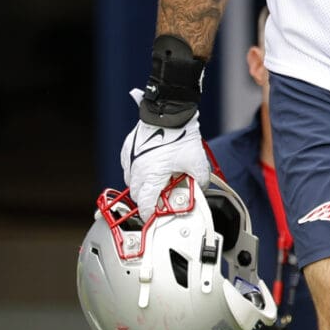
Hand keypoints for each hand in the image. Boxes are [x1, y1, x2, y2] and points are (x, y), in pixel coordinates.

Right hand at [120, 89, 207, 221]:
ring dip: (142, 184)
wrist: (169, 112)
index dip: (150, 214)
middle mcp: (137, 170)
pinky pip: (129, 165)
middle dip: (147, 199)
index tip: (154, 216)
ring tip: (156, 179)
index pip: (145, 204)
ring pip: (131, 180)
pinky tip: (149, 165)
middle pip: (137, 194)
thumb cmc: (180, 135)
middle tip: (159, 197)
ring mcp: (130, 158)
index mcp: (151, 177)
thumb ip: (200, 181)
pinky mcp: (128, 148)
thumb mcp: (197, 163)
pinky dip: (137, 169)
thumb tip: (200, 188)